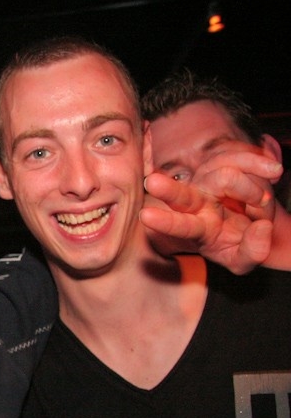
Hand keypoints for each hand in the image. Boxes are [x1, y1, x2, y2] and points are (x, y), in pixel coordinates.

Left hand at [141, 145, 282, 273]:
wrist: (254, 221)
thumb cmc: (242, 243)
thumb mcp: (245, 259)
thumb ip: (252, 252)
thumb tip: (260, 228)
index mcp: (197, 228)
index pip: (180, 227)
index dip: (164, 222)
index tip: (145, 216)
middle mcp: (196, 201)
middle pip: (182, 194)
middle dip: (166, 189)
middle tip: (152, 183)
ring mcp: (208, 179)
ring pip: (226, 175)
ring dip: (254, 191)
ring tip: (264, 204)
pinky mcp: (223, 161)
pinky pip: (242, 158)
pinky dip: (261, 167)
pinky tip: (272, 173)